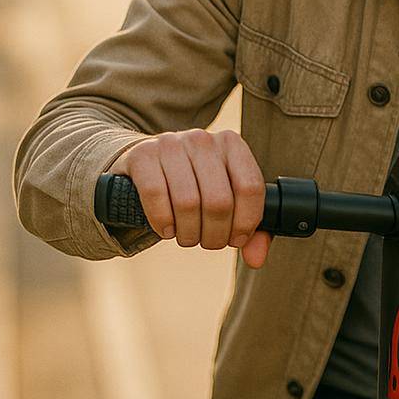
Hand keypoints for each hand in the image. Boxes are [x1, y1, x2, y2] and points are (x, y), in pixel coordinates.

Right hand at [107, 128, 272, 268]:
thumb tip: (256, 258)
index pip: (250, 188)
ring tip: (187, 236)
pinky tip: (166, 229)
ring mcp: (171, 144)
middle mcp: (203, 140)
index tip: (236, 238)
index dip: (246, 222)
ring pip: (188, 203)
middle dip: (215, 234)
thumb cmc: (195, 183)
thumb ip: (249, 226)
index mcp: (232, 144)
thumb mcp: (226, 195)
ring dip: (189, 233)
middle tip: (208, 241)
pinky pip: (156, 196)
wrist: (147, 161)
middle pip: (219, 201)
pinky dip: (163, 222)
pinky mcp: (143, 155)